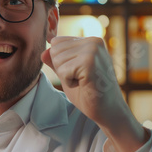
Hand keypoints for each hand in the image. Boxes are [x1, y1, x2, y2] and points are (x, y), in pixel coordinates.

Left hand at [41, 36, 146, 151]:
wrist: (108, 110)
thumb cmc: (89, 92)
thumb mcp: (68, 73)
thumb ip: (56, 61)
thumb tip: (43, 52)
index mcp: (90, 41)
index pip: (56, 42)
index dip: (61, 62)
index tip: (79, 72)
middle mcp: (93, 41)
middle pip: (54, 50)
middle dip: (62, 69)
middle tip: (81, 79)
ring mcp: (92, 50)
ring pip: (57, 60)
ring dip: (66, 76)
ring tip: (83, 81)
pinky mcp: (89, 62)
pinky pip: (63, 70)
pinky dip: (69, 82)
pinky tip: (84, 85)